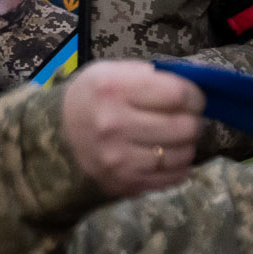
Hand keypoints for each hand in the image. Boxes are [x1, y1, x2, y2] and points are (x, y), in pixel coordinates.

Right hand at [61, 61, 203, 197]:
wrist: (57, 133)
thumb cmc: (94, 96)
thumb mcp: (113, 71)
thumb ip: (153, 75)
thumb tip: (195, 85)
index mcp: (114, 90)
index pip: (178, 94)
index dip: (195, 96)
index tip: (193, 98)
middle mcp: (114, 125)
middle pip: (184, 127)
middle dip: (194, 121)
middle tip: (188, 118)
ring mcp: (118, 158)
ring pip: (182, 154)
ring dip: (187, 144)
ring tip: (177, 137)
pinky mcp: (124, 182)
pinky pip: (172, 177)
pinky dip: (180, 166)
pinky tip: (169, 155)